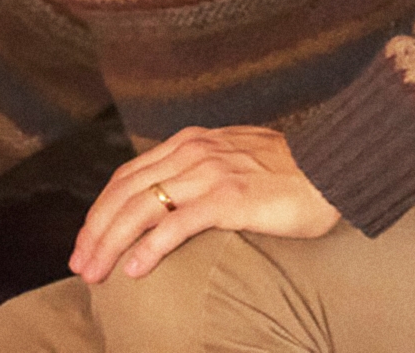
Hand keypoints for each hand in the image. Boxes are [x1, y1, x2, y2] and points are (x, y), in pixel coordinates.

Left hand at [68, 125, 340, 283]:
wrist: (334, 168)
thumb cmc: (290, 172)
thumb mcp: (235, 159)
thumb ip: (202, 171)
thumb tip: (175, 199)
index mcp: (190, 142)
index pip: (129, 174)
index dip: (101, 208)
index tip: (87, 239)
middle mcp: (193, 152)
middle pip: (126, 192)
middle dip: (96, 230)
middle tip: (80, 264)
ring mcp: (209, 172)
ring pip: (142, 208)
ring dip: (111, 242)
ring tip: (95, 272)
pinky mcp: (229, 197)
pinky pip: (177, 224)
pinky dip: (149, 247)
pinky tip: (134, 270)